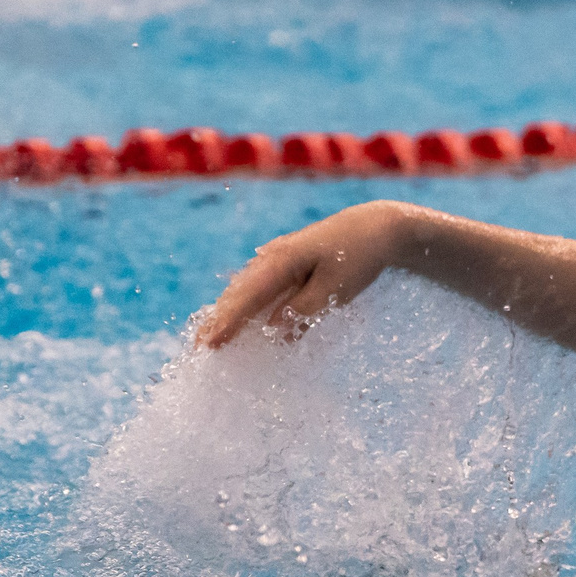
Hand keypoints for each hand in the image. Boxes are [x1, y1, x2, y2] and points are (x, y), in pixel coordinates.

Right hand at [194, 201, 407, 347]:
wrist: (377, 228)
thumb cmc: (359, 257)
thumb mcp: (335, 290)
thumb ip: (303, 310)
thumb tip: (272, 330)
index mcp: (282, 260)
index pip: (247, 297)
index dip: (227, 323)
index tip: (210, 345)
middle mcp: (272, 257)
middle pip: (238, 293)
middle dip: (217, 320)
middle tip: (198, 349)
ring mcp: (277, 258)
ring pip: (245, 289)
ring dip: (227, 312)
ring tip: (208, 336)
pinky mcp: (286, 263)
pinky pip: (258, 286)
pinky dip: (245, 304)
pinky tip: (237, 318)